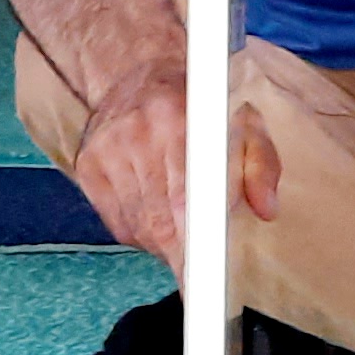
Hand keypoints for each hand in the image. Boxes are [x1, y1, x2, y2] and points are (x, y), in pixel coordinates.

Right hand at [72, 67, 283, 278]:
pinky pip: (119, 223)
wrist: (137, 69)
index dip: (193, 248)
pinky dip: (141, 228)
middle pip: (161, 223)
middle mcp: (137, 137)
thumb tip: (266, 208)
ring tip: (180, 217)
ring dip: (165, 237)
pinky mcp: (88, 168)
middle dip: (186, 251)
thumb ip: (262, 165)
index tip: (201, 285)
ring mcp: (107, 154)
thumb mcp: (245, 121)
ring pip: (140, 227)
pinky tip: (154, 208)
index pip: (186, 200)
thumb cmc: (200, 103)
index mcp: (180, 121)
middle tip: (204, 266)